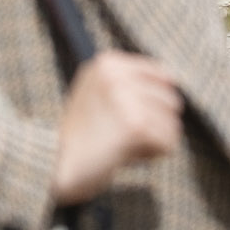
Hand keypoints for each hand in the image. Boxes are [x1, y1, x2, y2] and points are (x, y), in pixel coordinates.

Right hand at [48, 50, 184, 206]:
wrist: (56, 166)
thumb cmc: (80, 136)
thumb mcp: (96, 93)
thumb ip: (128, 82)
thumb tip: (173, 79)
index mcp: (107, 63)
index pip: (162, 75)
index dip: (154, 104)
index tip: (129, 119)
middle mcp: (117, 75)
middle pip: (170, 100)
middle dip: (154, 124)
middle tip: (123, 136)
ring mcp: (126, 99)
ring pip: (172, 123)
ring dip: (153, 141)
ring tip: (122, 145)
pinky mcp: (136, 125)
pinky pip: (169, 143)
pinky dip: (153, 155)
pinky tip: (126, 156)